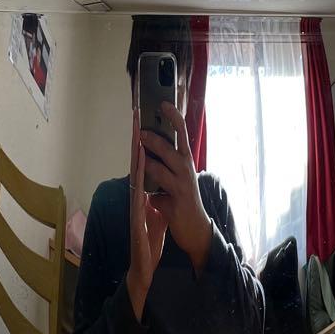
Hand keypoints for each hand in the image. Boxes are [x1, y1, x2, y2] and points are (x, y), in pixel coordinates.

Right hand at [126, 109, 167, 319]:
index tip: (145, 121)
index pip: (143, 164)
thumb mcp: (157, 215)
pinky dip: (138, 180)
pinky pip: (137, 196)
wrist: (144, 269)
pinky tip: (138, 167)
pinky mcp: (136, 220)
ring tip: (138, 131)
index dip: (143, 143)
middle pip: (136, 164)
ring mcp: (135, 208)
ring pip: (135, 176)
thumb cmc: (150, 242)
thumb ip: (156, 198)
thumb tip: (157, 184)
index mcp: (143, 195)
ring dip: (135, 154)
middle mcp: (136, 197)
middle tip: (138, 114)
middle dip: (138, 139)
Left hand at [140, 102, 212, 275]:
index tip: (163, 104)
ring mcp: (183, 186)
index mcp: (186, 161)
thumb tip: (144, 154)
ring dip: (148, 162)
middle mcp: (187, 170)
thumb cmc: (183, 201)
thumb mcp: (176, 179)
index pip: (182, 135)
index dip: (174, 118)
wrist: (196, 230)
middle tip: (141, 132)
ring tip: (138, 154)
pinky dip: (150, 192)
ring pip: (163, 170)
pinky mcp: (178, 203)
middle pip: (171, 150)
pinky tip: (146, 193)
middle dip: (155, 140)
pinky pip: (159, 194)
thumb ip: (163, 166)